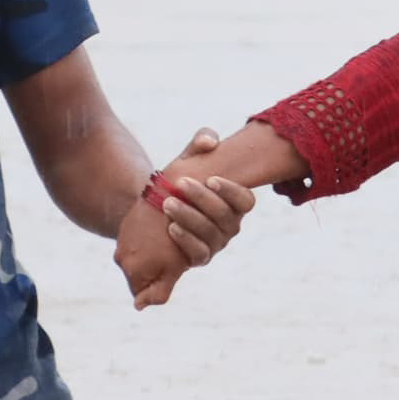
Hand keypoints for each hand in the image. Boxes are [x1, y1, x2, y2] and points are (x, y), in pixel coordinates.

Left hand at [112, 130, 257, 310]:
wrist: (153, 209)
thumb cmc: (179, 182)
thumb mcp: (188, 159)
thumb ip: (200, 142)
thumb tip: (209, 142)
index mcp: (234, 203)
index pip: (246, 201)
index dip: (232, 192)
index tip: (211, 180)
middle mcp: (230, 225)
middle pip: (225, 216)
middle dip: (203, 199)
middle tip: (181, 184)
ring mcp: (216, 243)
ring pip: (210, 234)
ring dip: (189, 217)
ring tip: (168, 204)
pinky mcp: (199, 257)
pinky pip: (198, 253)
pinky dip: (186, 240)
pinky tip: (171, 227)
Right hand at [115, 200, 187, 309]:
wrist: (166, 196)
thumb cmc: (175, 237)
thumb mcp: (172, 267)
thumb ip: (158, 290)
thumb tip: (139, 306)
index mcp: (134, 271)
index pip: (142, 294)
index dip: (159, 287)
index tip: (171, 273)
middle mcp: (122, 258)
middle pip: (141, 276)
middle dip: (157, 271)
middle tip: (173, 258)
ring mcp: (122, 241)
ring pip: (140, 257)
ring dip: (153, 254)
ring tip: (169, 244)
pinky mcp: (127, 227)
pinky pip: (139, 241)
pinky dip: (149, 240)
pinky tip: (163, 232)